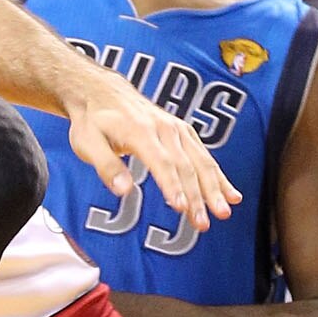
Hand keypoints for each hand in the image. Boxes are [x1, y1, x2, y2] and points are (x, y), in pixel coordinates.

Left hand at [60, 63, 239, 233]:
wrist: (103, 92)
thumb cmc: (93, 120)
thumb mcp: (86, 143)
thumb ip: (106, 166)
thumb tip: (122, 189)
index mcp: (140, 130)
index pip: (161, 162)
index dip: (173, 186)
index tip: (182, 208)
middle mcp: (164, 128)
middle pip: (186, 165)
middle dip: (198, 196)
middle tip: (204, 224)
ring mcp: (177, 129)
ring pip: (201, 161)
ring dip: (214, 189)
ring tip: (223, 213)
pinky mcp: (184, 133)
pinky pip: (205, 156)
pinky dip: (219, 177)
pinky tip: (231, 195)